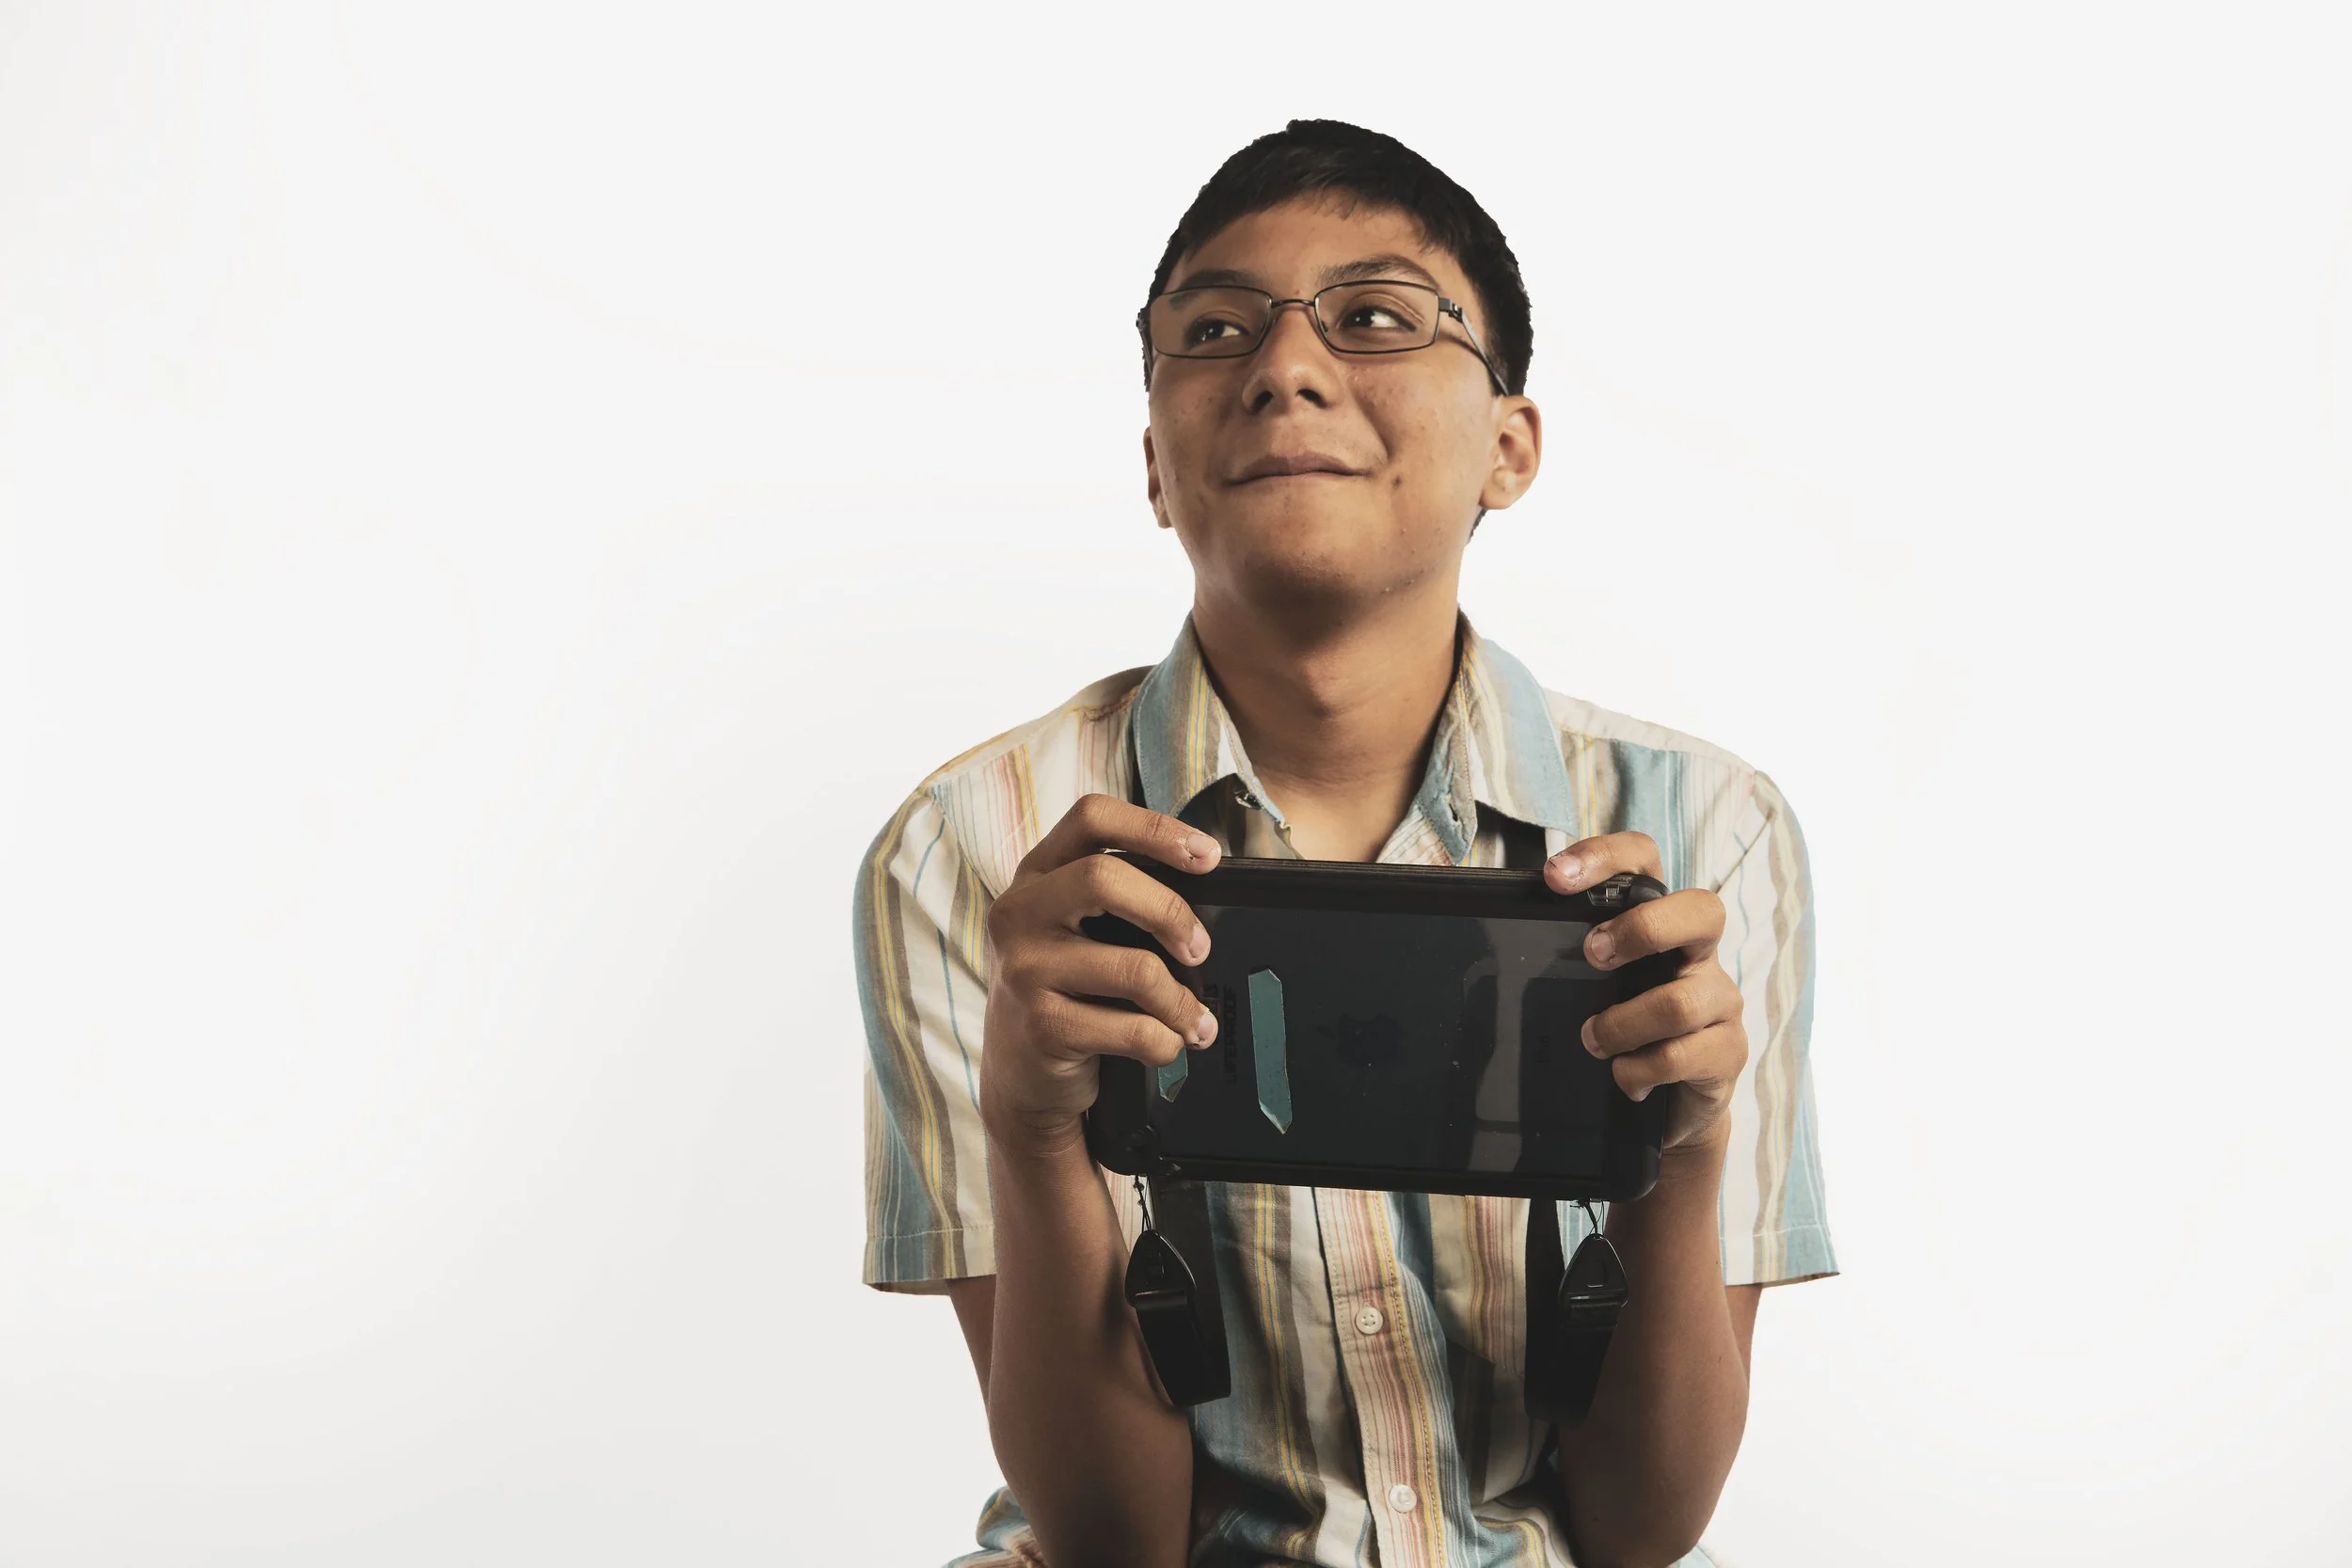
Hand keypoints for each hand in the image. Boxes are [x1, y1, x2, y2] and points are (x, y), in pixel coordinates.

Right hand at [979, 794, 1223, 1153]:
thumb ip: (1117, 900)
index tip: (1207, 855)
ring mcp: (1024, 970)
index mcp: (1036, 874)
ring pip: (1134, 968)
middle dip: (1171, 913)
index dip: (1155, 828)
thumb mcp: (1072, 930)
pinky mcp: (1041, 1026)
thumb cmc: (1064, 988)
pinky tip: (1167, 1044)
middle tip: (1200, 949)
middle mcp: (1019, 913)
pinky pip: (1132, 1030)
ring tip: (1195, 1018)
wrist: (1019, 1071)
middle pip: (1104, 878)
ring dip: (1181, 1000)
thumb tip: (1204, 895)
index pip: (1091, 818)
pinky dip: (1165, 1041)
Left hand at [1543, 831, 1747, 1158]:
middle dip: (1641, 930)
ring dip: (1620, 1025)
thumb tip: (1483, 921)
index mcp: (1661, 923)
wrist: (1670, 1106)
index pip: (1646, 863)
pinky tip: (1626, 1078)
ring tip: (1593, 1040)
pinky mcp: (1728, 1052)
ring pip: (1678, 1002)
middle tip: (1593, 955)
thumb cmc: (1624, 1030)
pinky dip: (1636, 1070)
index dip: (1605, 857)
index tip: (1555, 876)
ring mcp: (1720, 1002)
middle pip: (1702, 911)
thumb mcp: (1593, 985)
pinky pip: (1678, 1057)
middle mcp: (1700, 954)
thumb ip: (1564, 953)